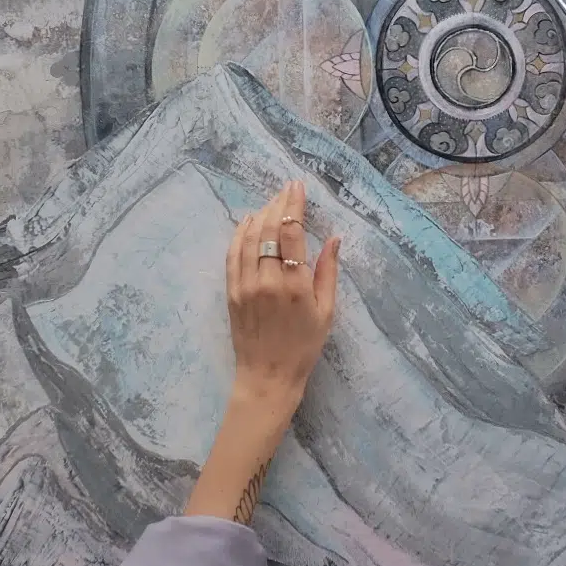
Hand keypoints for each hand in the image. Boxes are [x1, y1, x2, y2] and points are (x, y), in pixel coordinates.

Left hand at [225, 180, 339, 418]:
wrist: (267, 377)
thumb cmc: (304, 346)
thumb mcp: (327, 311)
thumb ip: (328, 272)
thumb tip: (334, 238)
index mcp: (295, 285)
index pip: (292, 232)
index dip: (294, 205)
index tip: (297, 188)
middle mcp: (267, 280)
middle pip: (269, 229)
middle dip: (278, 204)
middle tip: (287, 188)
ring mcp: (245, 286)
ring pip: (249, 238)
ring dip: (260, 214)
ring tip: (271, 201)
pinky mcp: (232, 292)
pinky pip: (232, 255)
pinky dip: (239, 234)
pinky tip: (247, 221)